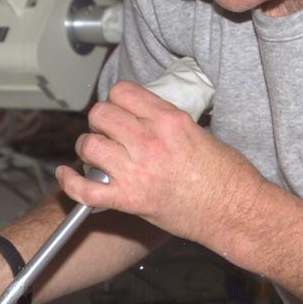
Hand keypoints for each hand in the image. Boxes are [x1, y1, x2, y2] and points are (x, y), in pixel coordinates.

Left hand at [54, 80, 274, 266]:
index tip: (118, 110)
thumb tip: (145, 118)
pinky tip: (67, 175)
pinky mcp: (130, 200)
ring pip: (88, 145)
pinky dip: (70, 183)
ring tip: (96, 155)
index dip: (116, 100)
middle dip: (100, 122)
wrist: (236, 212)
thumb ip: (167, 122)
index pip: (122, 92)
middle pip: (100, 114)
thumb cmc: (227, 177)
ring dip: (88, 148)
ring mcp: (137, 170)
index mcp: (168, 120)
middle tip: (108, 134)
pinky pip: (84, 190)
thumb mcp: (199, 132)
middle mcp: (149, 141)